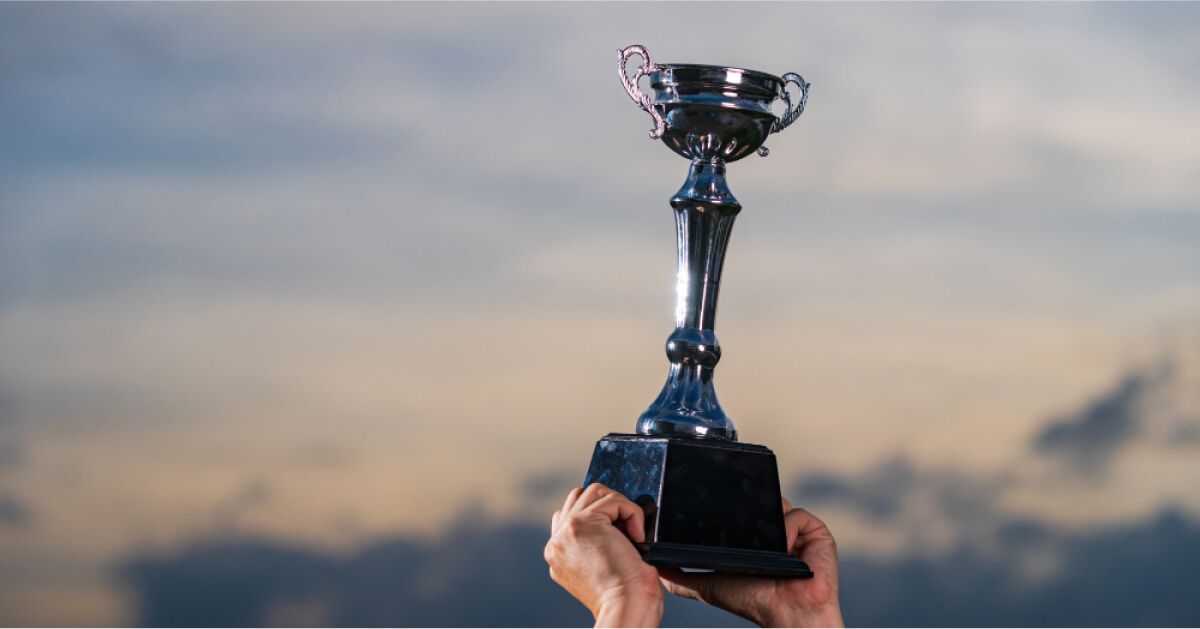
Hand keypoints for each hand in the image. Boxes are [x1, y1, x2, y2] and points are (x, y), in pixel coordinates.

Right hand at [545, 484, 663, 626]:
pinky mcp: (583, 523)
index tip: (621, 536)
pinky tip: (637, 537)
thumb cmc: (625, 598)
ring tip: (633, 534)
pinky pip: (613, 500)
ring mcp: (566, 531)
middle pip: (580, 498)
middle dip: (609, 506)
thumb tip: (614, 523)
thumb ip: (594, 545)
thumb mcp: (602, 569)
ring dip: (620, 507)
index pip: (572, 516)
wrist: (625, 609)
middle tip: (628, 532)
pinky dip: (632, 513)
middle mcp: (556, 543)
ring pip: (594, 493)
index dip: (601, 517)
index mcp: (558, 555)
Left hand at [658, 499, 842, 627]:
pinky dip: (788, 528)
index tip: (717, 505)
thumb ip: (681, 575)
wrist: (784, 616)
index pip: (743, 507)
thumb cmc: (751, 603)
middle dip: (749, 504)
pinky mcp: (817, 534)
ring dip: (767, 516)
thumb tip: (655, 563)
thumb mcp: (707, 585)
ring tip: (761, 539)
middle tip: (738, 519)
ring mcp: (798, 531)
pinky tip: (782, 546)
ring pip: (778, 502)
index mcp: (756, 537)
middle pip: (760, 499)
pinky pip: (800, 516)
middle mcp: (777, 529)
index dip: (732, 505)